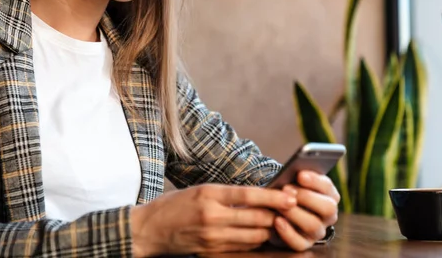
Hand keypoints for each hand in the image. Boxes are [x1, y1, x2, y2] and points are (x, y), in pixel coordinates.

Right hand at [130, 184, 297, 256]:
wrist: (150, 229)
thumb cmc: (174, 205)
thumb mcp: (200, 190)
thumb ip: (226, 194)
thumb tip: (257, 195)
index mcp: (208, 195)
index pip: (249, 195)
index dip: (273, 197)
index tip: (289, 196)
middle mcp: (212, 216)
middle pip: (256, 218)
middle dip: (277, 214)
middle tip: (291, 209)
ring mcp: (212, 237)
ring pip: (254, 236)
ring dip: (269, 230)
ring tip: (279, 221)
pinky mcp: (212, 251)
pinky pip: (242, 247)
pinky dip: (255, 241)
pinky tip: (261, 234)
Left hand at [273, 171, 339, 250]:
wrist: (277, 210)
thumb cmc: (288, 191)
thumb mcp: (294, 181)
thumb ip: (297, 176)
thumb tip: (295, 171)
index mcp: (329, 195)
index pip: (328, 187)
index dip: (314, 181)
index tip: (299, 174)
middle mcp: (328, 215)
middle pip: (328, 208)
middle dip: (307, 197)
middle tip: (287, 189)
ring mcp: (317, 231)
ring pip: (313, 225)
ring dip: (295, 214)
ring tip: (279, 205)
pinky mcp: (304, 244)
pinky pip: (299, 243)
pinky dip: (287, 232)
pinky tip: (277, 221)